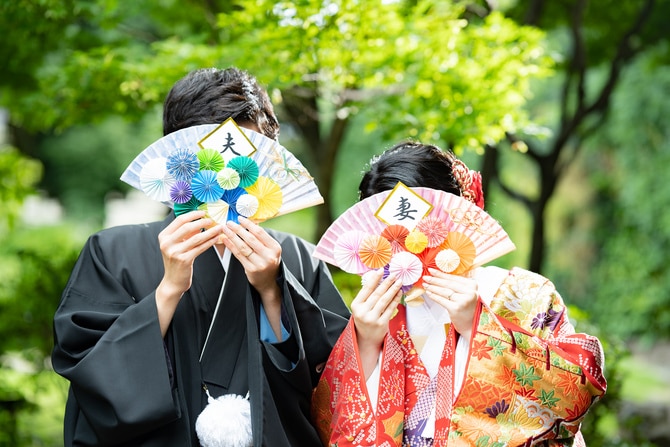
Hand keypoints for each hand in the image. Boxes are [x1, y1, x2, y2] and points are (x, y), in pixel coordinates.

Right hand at [156, 211, 223, 334]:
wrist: (173, 281)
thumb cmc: (177, 261)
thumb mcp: (176, 245)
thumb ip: (185, 233)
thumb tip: (200, 222)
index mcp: (164, 236)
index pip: (179, 220)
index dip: (193, 214)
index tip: (203, 212)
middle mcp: (167, 243)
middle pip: (187, 227)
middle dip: (202, 221)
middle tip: (212, 219)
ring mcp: (175, 252)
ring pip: (196, 237)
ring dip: (210, 231)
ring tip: (219, 228)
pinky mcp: (184, 260)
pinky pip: (200, 248)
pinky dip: (210, 242)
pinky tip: (217, 238)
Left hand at [220, 217, 283, 339]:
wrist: (269, 282)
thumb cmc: (268, 262)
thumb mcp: (270, 249)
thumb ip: (261, 238)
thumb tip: (249, 222)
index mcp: (275, 247)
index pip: (260, 232)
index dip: (248, 224)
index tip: (240, 218)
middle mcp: (269, 255)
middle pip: (250, 239)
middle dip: (238, 229)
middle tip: (229, 222)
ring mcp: (260, 263)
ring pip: (243, 247)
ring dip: (232, 236)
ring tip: (225, 229)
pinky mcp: (251, 269)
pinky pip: (239, 255)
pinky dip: (231, 246)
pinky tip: (225, 240)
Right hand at [350, 270, 402, 378]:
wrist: (366, 339)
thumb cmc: (364, 318)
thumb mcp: (361, 308)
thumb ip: (367, 295)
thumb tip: (377, 278)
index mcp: (355, 305)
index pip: (366, 289)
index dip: (374, 279)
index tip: (381, 270)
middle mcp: (362, 312)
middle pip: (376, 294)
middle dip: (386, 283)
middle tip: (394, 275)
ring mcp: (372, 319)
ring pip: (384, 301)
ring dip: (393, 290)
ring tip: (399, 282)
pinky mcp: (381, 324)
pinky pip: (390, 309)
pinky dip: (395, 300)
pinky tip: (399, 293)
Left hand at [423, 268, 478, 341]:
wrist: (472, 324)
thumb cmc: (467, 306)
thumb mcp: (467, 293)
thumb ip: (458, 284)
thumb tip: (439, 275)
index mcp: (472, 285)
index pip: (454, 278)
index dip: (441, 274)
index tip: (432, 270)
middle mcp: (469, 292)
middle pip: (448, 284)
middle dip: (435, 279)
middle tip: (425, 277)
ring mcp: (462, 301)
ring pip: (444, 291)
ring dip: (433, 287)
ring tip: (425, 284)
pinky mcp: (455, 309)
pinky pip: (441, 300)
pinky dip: (434, 296)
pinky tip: (429, 293)